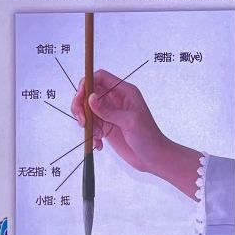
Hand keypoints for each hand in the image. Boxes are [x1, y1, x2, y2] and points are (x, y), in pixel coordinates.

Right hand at [70, 70, 201, 199]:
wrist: (153, 158)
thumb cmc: (149, 138)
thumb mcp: (130, 122)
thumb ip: (109, 110)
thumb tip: (90, 98)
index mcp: (125, 92)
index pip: (100, 77)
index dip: (87, 83)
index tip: (80, 98)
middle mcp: (115, 99)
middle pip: (88, 92)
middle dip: (81, 105)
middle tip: (82, 121)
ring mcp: (109, 113)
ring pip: (86, 109)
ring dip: (87, 123)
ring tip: (98, 135)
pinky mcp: (105, 126)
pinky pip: (90, 124)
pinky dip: (90, 133)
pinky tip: (99, 144)